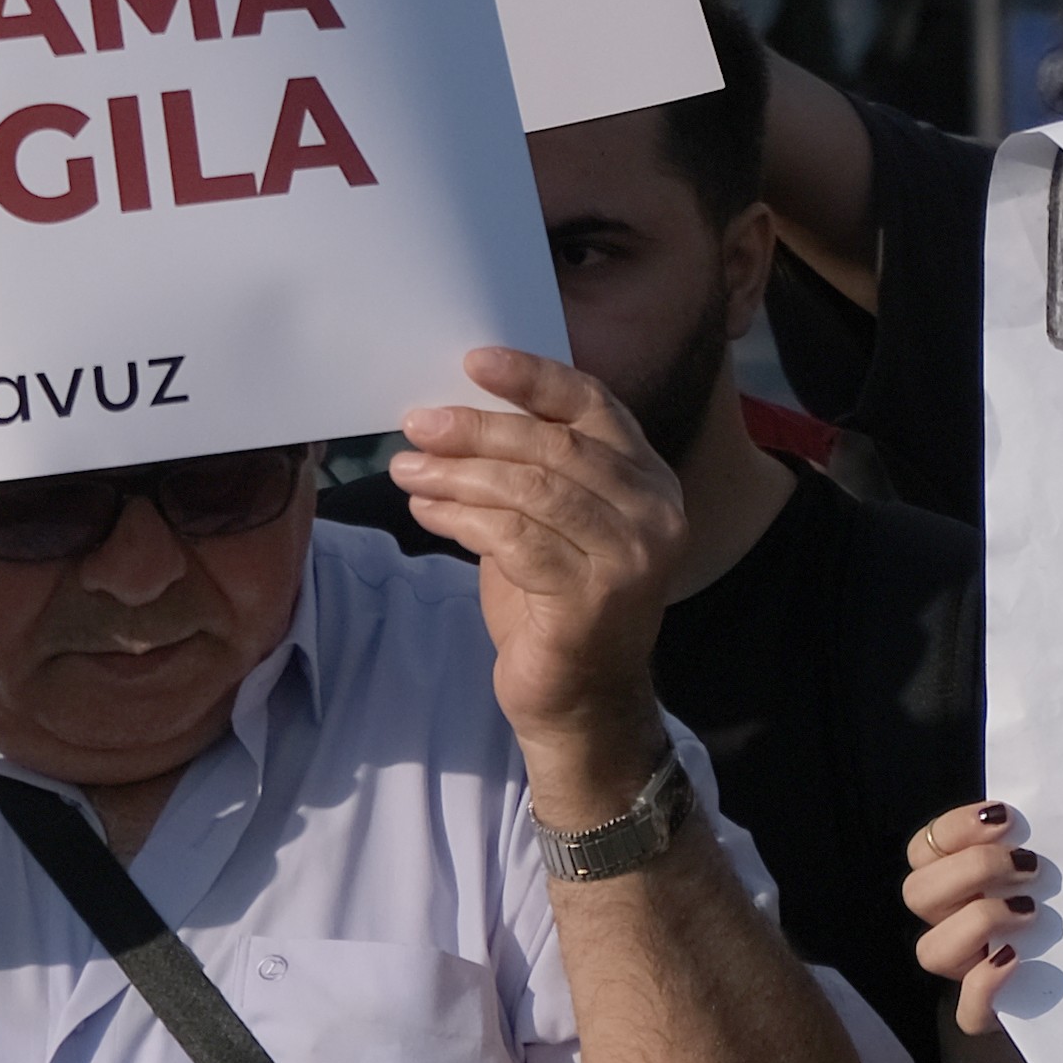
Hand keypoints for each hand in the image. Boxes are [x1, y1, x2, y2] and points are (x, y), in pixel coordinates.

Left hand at [385, 344, 687, 811]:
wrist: (580, 702)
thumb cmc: (555, 600)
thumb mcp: (552, 518)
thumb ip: (531, 465)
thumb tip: (454, 407)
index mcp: (649, 479)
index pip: (594, 405)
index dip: (534, 378)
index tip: (474, 360)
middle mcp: (655, 512)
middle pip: (555, 446)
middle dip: (477, 429)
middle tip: (418, 422)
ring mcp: (631, 558)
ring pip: (532, 490)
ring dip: (458, 474)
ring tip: (407, 468)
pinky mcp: (594, 599)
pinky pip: (514, 539)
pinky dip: (461, 517)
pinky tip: (427, 510)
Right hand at [905, 799, 1045, 1036]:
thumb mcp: (1053, 865)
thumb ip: (1035, 839)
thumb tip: (1052, 809)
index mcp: (955, 882)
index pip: (924, 848)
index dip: (956, 828)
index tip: (1006, 818)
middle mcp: (949, 923)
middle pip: (917, 892)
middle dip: (970, 869)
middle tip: (1026, 864)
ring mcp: (963, 971)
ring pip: (930, 951)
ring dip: (976, 922)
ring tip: (1030, 910)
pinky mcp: (985, 1014)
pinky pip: (966, 1010)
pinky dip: (984, 985)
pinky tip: (1014, 961)